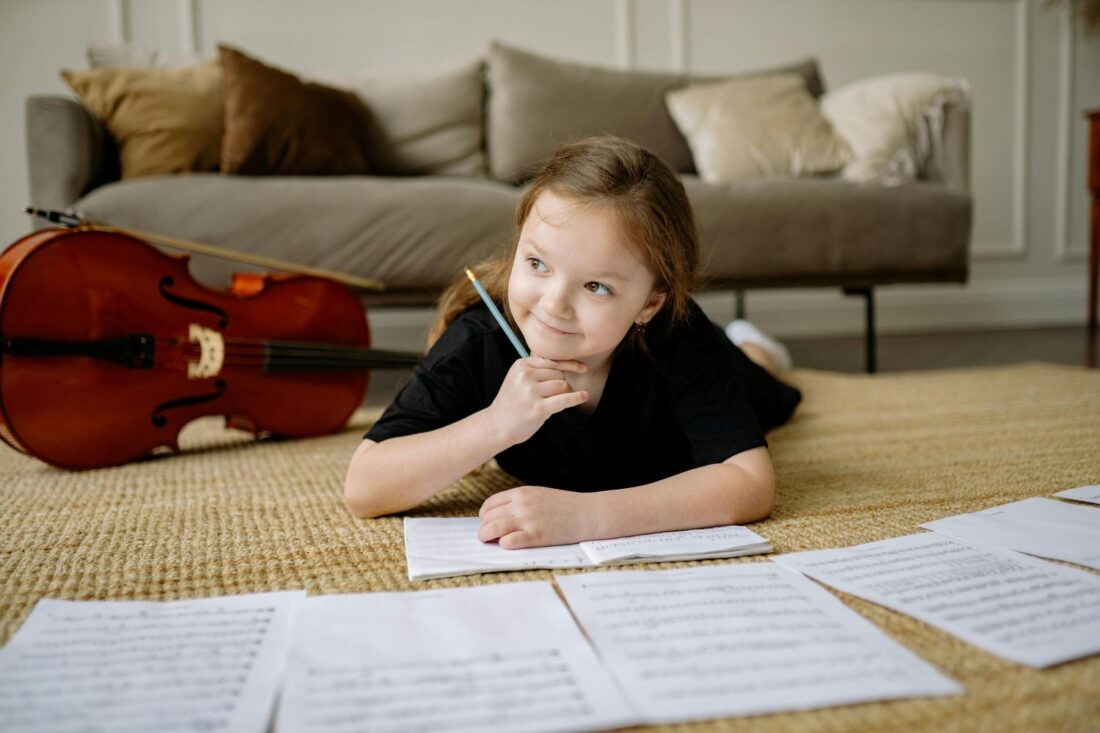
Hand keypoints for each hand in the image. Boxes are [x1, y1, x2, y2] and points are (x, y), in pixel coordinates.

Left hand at [477, 486, 597, 548]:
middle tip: (485, 536)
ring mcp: (529, 519)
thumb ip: (520, 502)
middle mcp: (522, 504)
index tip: (486, 523)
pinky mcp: (537, 535)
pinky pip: (510, 541)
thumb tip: (500, 515)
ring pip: (494, 529)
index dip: (484, 516)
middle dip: (484, 528)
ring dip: (486, 537)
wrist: (588, 513)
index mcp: (521, 493)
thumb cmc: (564, 506)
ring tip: (487, 541)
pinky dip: (503, 544)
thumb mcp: (539, 495)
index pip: (490, 504)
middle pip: (489, 517)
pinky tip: (506, 545)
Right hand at [487, 356, 587, 446]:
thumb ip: (538, 370)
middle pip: (559, 374)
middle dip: (561, 385)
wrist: (496, 425)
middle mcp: (525, 375)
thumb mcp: (519, 379)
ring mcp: (531, 392)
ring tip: (551, 403)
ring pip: (563, 386)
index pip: (552, 362)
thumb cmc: (513, 403)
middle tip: (552, 397)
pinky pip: (564, 399)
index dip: (569, 365)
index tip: (582, 368)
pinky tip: (584, 397)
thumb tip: (570, 366)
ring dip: (563, 394)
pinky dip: (576, 398)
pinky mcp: (539, 408)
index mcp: (521, 365)